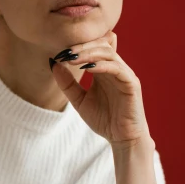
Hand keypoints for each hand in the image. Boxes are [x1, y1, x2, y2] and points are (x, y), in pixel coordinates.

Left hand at [49, 31, 149, 148]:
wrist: (120, 139)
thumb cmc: (103, 119)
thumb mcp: (78, 100)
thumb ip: (67, 83)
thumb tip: (52, 62)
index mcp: (103, 70)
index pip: (93, 47)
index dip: (77, 45)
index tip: (59, 52)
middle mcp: (115, 68)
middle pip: (101, 44)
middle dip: (82, 46)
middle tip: (65, 52)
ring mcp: (124, 75)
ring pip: (109, 53)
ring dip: (89, 53)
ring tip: (72, 58)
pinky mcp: (132, 84)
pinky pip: (118, 69)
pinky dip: (102, 66)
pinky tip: (88, 69)